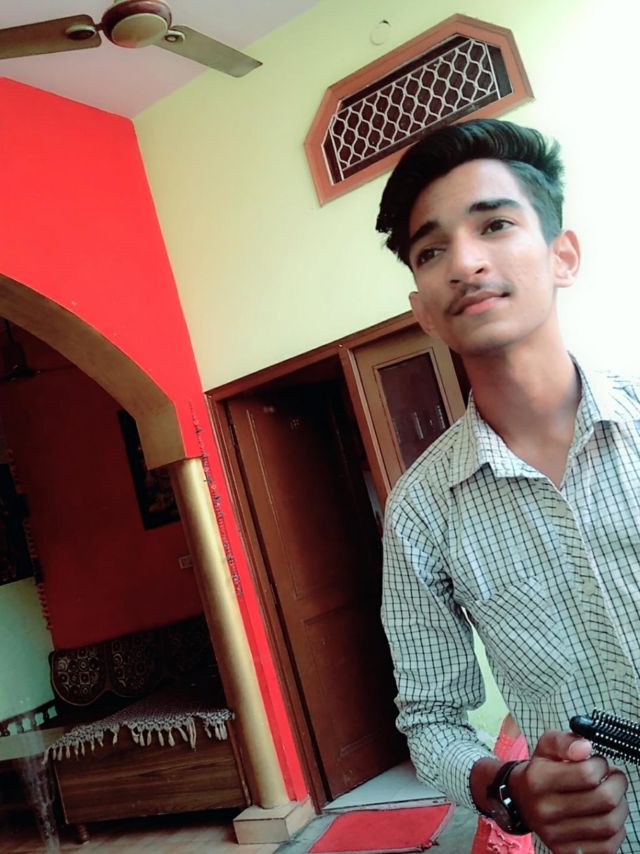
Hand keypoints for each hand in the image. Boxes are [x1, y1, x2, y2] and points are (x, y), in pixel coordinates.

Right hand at [509, 730, 627, 853]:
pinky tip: (606, 816)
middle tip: (614, 778)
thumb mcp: (546, 746)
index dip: (601, 765)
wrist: (520, 800)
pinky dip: (616, 832)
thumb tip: (585, 747)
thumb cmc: (538, 771)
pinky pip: (606, 847)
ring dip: (620, 807)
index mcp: (538, 780)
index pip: (587, 774)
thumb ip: (565, 741)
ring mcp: (556, 835)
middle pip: (603, 800)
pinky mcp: (565, 851)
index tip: (598, 762)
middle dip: (617, 785)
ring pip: (609, 824)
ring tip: (613, 797)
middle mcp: (545, 810)